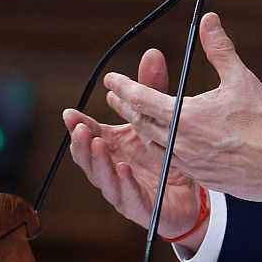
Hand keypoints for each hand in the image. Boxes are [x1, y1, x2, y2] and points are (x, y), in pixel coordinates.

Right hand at [62, 48, 208, 248]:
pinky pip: (130, 196)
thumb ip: (152, 88)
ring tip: (98, 144)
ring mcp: (124, 189)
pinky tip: (123, 169)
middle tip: (79, 129)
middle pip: (89, 157)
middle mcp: (113, 168)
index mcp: (114, 146)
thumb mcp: (160, 117)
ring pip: (104, 178)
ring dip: (98, 161)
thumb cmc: (167, 156)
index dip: (78, 125)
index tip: (69, 113)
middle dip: (82, 143)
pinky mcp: (141, 208)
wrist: (192, 195)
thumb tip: (151, 53)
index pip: (89, 134)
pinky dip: (124, 183)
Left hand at [104, 13, 261, 201]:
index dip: (123, 87)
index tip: (112, 79)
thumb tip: (209, 20)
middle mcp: (180, 143)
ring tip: (135, 118)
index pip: (142, 99)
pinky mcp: (200, 178)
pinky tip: (163, 144)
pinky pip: (169, 162)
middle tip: (115, 96)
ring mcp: (188, 164)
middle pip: (142, 123)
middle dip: (126, 107)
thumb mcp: (242, 79)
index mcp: (186, 117)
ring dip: (141, 129)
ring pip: (153, 145)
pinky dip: (160, 148)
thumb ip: (220, 49)